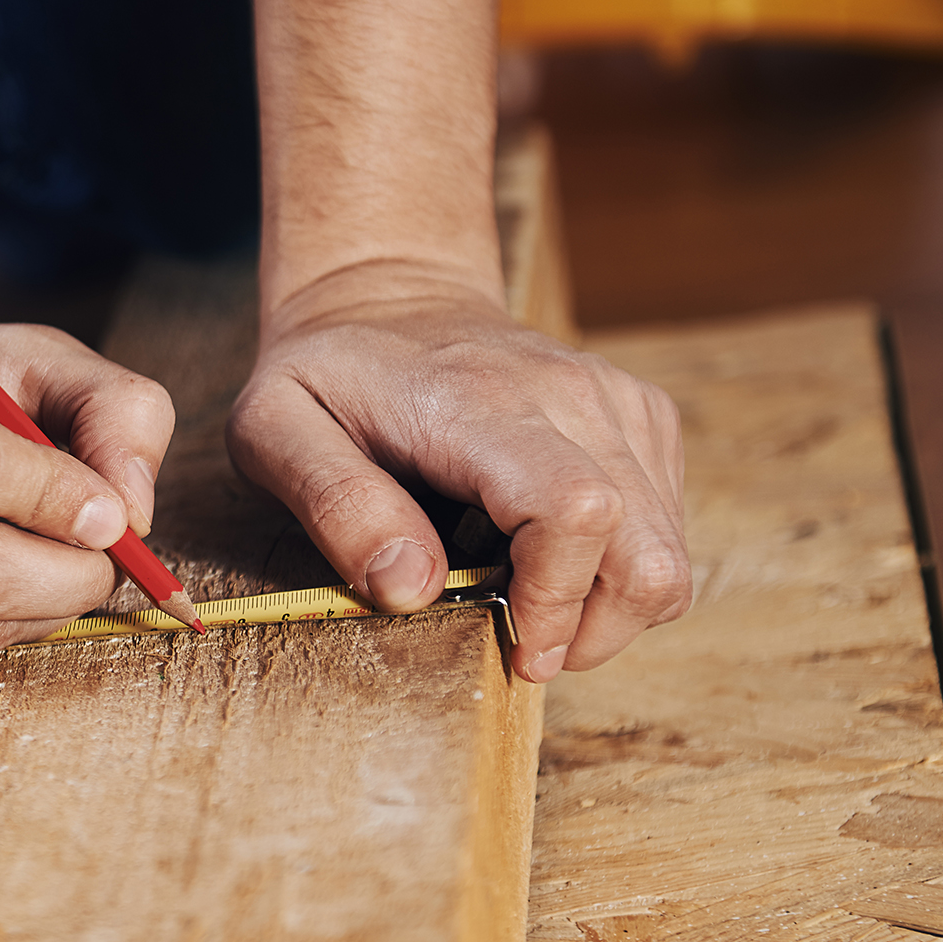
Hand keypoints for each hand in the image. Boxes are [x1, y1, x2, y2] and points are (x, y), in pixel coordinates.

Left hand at [227, 275, 690, 682]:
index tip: (514, 645)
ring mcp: (615, 403)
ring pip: (667, 552)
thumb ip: (335, 505)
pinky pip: (666, 526)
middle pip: (647, 552)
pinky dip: (620, 567)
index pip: (574, 511)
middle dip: (593, 630)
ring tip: (529, 601)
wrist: (387, 295)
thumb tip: (410, 588)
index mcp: (479, 404)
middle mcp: (569, 396)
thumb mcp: (275, 429)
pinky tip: (548, 557)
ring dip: (608, 608)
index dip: (556, 602)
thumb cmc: (328, 373)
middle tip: (523, 646)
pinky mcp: (639, 417)